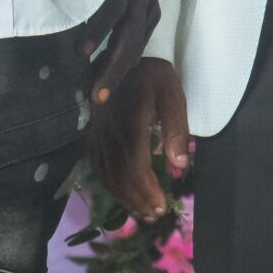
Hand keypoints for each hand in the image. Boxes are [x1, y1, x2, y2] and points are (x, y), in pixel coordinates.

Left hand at [69, 0, 161, 105]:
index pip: (115, 0)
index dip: (100, 24)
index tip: (81, 50)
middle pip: (132, 33)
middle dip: (114, 65)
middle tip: (96, 94)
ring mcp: (150, 4)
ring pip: (138, 44)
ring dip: (118, 72)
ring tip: (98, 96)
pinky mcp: (152, 16)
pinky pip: (139, 45)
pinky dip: (121, 63)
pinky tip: (101, 81)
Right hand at [90, 57, 191, 219]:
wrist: (121, 58)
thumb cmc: (152, 77)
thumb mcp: (172, 95)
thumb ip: (176, 128)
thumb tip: (180, 165)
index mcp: (130, 124)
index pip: (134, 166)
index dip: (146, 190)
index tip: (162, 206)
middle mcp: (109, 133)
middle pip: (120, 176)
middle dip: (138, 199)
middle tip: (155, 215)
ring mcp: (98, 135)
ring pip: (107, 174)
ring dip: (125, 197)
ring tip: (143, 213)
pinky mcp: (93, 134)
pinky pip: (97, 166)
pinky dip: (110, 185)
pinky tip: (122, 194)